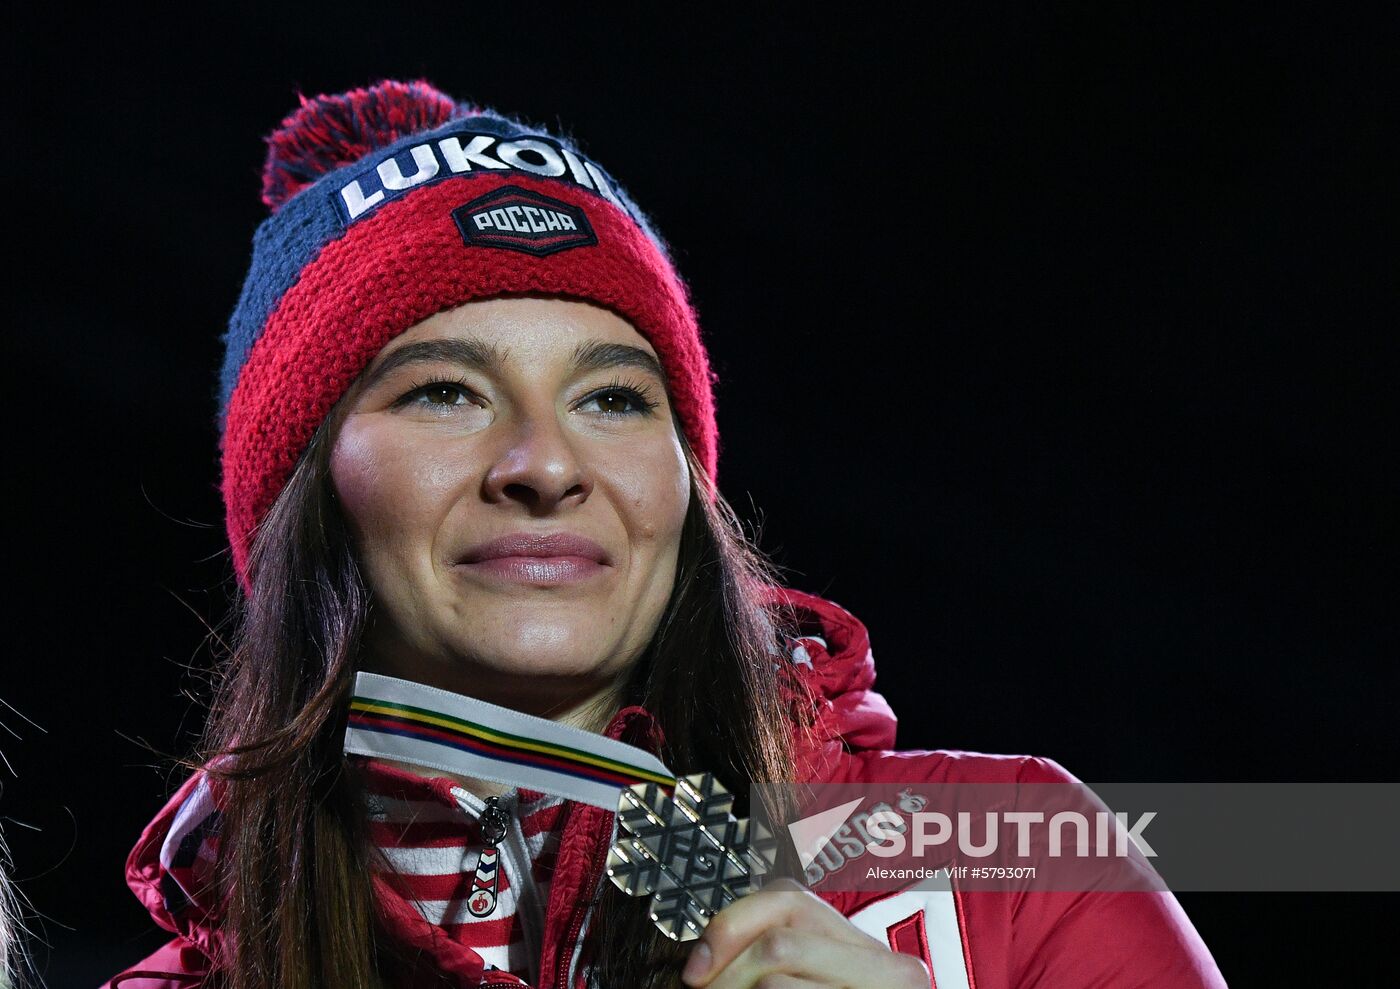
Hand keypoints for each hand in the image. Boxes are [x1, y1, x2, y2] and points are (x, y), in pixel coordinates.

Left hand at [679, 877, 928, 988]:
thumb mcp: (819, 981)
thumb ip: (786, 957)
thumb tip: (705, 960)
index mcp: (870, 948)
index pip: (788, 897)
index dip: (729, 926)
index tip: (694, 972)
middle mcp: (893, 969)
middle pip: (778, 945)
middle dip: (726, 978)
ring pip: (776, 984)